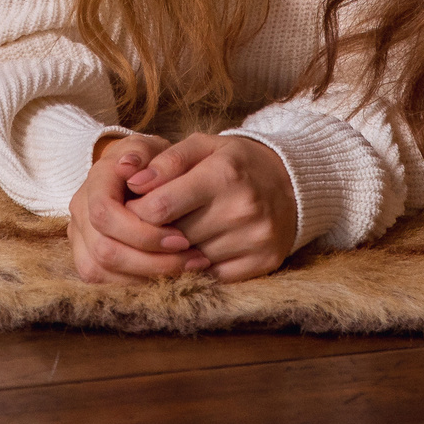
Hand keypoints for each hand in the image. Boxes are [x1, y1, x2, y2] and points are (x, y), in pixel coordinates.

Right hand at [67, 132, 209, 284]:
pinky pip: (104, 282)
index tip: (182, 239)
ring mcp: (80, 236)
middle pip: (104, 250)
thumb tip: (129, 166)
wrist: (138, 173)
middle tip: (193, 260)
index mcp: (96, 181)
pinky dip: (137, 283)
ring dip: (147, 277)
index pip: (104, 214)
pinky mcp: (87, 257)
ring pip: (100, 271)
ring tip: (187, 270)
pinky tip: (168, 278)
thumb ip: (144, 153)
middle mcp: (80, 210)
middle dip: (151, 261)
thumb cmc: (152, 162)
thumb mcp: (153, 148)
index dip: (142, 232)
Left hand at [124, 134, 296, 282]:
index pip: (160, 207)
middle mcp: (242, 209)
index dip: (137, 211)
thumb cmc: (235, 162)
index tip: (134, 207)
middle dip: (155, 232)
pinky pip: (213, 277)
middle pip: (173, 237)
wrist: (291, 184)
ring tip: (177, 233)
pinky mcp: (264, 262)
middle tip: (153, 221)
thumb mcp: (204, 146)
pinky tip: (197, 249)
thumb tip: (133, 183)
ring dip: (175, 252)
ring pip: (190, 260)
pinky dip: (198, 267)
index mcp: (224, 174)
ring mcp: (255, 239)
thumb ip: (166, 161)